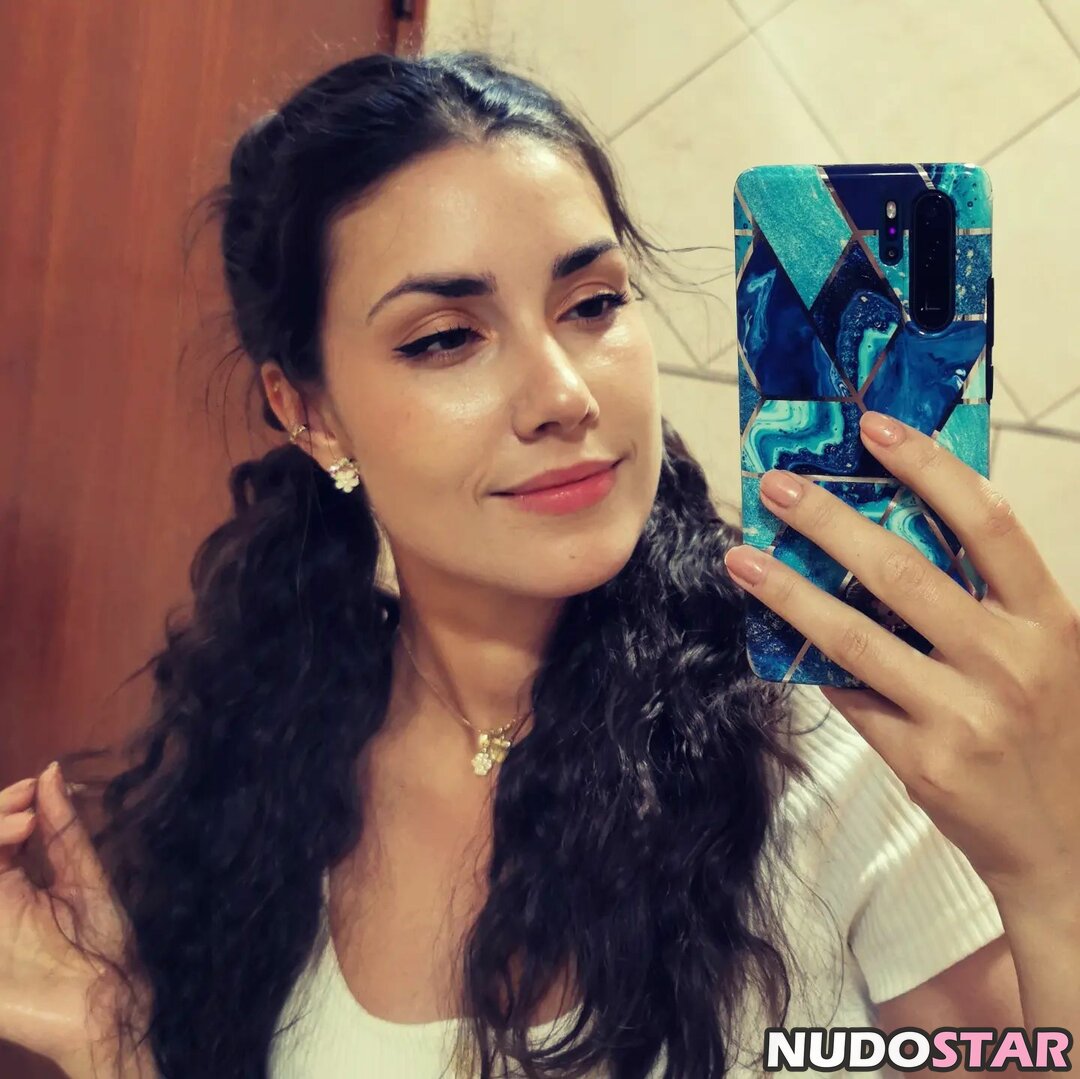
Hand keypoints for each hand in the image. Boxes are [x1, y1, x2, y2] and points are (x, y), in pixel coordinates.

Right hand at [0, 762, 143, 1074]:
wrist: (102, 1007)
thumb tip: (51, 774)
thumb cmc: (101, 944)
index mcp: (19, 878)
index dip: (12, 802)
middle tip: (26, 804)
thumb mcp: (86, 879)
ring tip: (23, 824)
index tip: (36, 787)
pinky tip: (5, 848)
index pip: (0, 829)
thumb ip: (64, 831)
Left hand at [723, 409, 1079, 903]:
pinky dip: (812, 662)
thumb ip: (983, 599)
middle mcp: (1010, 661)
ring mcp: (965, 714)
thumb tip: (891, 532)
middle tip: (776, 485)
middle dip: (829, 521)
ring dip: (789, 591)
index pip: (987, 522)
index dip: (930, 466)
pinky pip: (850, 695)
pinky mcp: (923, 759)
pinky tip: (775, 635)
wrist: (1068, 845)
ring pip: (855, 635)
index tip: (875, 428)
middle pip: (903, 570)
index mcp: (1048, 619)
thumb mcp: (1043, 652)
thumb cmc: (1048, 731)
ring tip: (742, 557)